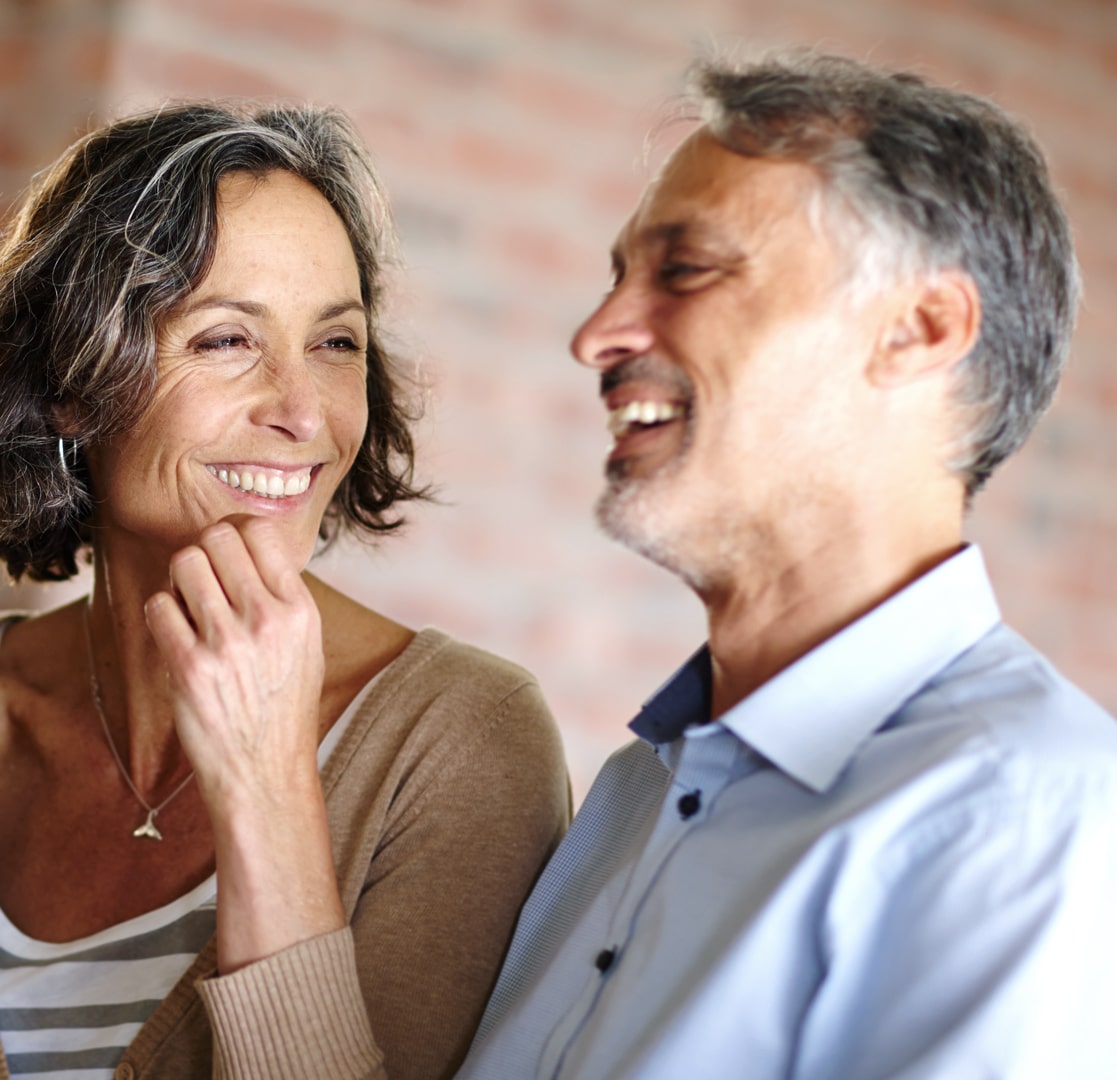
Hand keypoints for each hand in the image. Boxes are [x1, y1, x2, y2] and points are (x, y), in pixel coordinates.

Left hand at [144, 516, 323, 809]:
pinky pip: (159, 607)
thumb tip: (248, 548)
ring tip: (188, 607)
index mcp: (300, 610)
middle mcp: (268, 620)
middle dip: (203, 552)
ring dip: (178, 580)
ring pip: (183, 564)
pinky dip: (162, 614)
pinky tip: (177, 636)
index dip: (235, 532)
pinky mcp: (190, 667)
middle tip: (203, 580)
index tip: (228, 551)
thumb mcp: (307, 645)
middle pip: (216, 538)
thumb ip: (283, 596)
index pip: (261, 531)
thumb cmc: (284, 708)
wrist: (265, 771)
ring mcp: (228, 643)